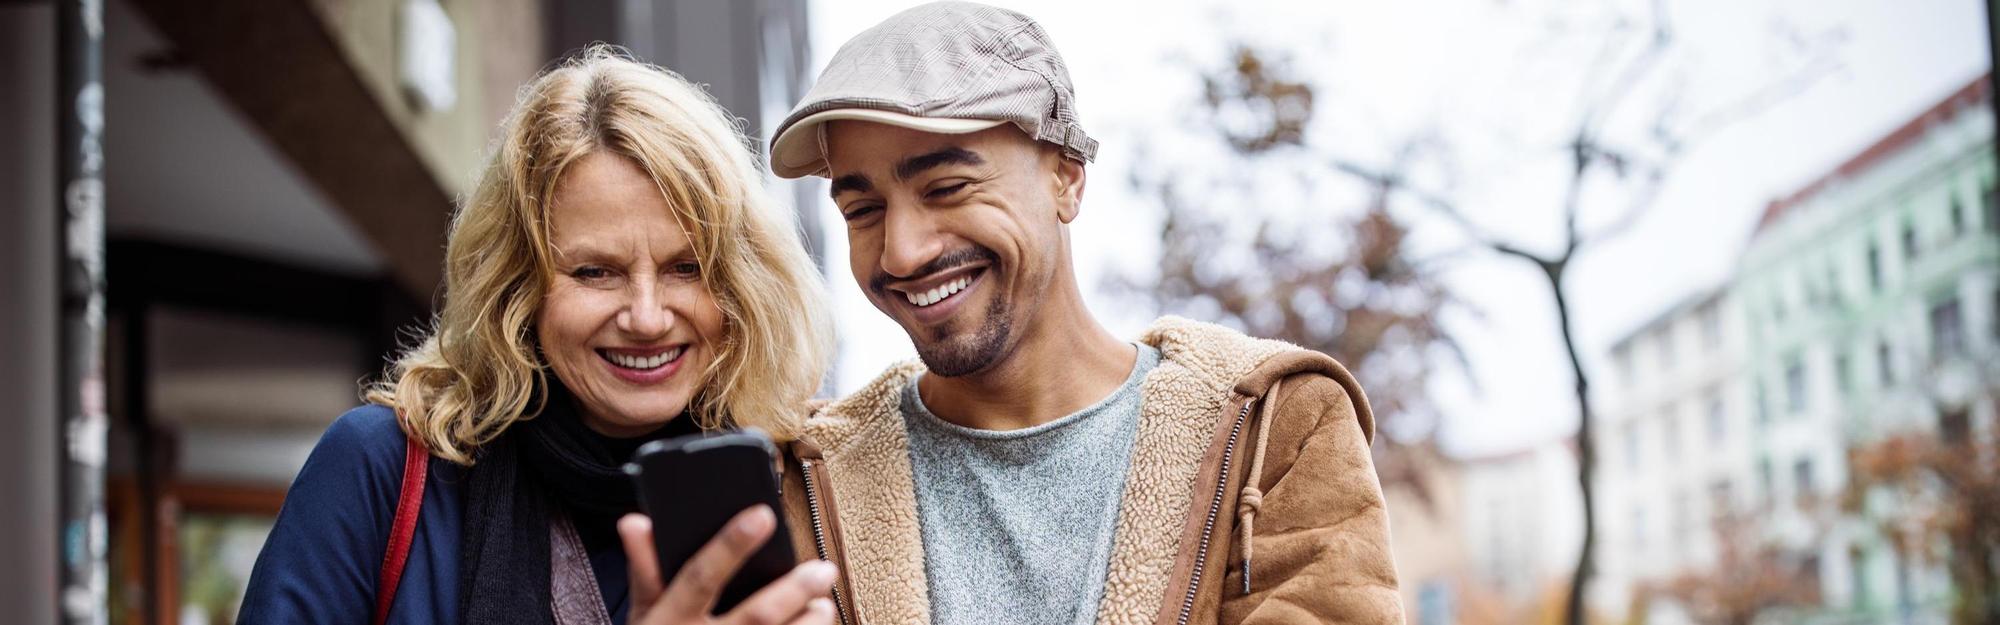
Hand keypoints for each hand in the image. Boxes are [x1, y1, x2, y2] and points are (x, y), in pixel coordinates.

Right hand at [618, 506, 837, 624]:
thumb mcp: (641, 615)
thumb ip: (644, 569)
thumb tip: (636, 520)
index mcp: (670, 621)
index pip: (701, 577)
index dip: (731, 545)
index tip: (763, 515)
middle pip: (757, 616)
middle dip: (794, 590)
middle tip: (824, 569)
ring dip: (809, 623)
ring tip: (823, 605)